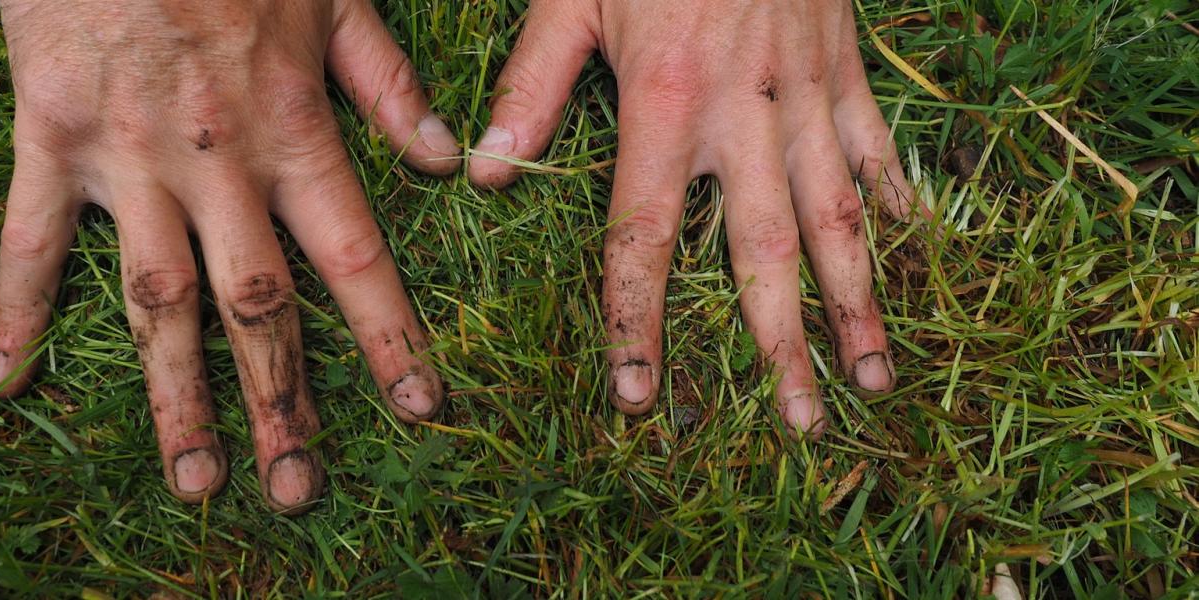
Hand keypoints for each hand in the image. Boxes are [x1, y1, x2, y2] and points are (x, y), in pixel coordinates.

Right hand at [0, 0, 458, 512]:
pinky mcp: (48, 137)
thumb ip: (385, 82)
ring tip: (193, 480)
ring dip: (175, 396)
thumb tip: (443, 161)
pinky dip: (17, 310)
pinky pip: (29, 238)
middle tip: (297, 490)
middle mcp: (214, 161)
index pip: (353, 254)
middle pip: (255, 304)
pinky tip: (7, 382)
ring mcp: (126, 158)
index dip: (388, 335)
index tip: (419, 407)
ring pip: (154, 298)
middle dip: (282, 401)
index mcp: (289, 127)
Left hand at [470, 1, 924, 435]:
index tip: (642, 395)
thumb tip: (488, 171)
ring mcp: (806, 94)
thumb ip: (533, 84)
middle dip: (783, 344)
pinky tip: (912, 252)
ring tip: (879, 373)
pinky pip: (877, 148)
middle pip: (764, 251)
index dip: (640, 322)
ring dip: (861, 299)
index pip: (646, 236)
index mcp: (664, 102)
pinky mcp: (845, 67)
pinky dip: (896, 202)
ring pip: (840, 215)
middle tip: (799, 422)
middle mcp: (744, 115)